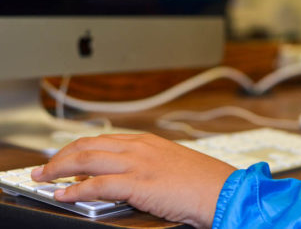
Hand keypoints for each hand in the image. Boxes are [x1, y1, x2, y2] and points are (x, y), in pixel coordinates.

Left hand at [31, 134, 235, 227]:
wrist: (221, 190)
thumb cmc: (200, 179)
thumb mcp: (169, 163)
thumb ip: (144, 164)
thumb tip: (122, 173)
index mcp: (145, 142)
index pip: (101, 140)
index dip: (77, 148)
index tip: (64, 157)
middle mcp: (138, 148)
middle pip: (88, 145)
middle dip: (60, 156)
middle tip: (45, 167)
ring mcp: (138, 164)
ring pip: (87, 159)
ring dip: (60, 168)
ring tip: (44, 177)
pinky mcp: (139, 183)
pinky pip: (98, 185)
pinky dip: (76, 190)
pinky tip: (64, 194)